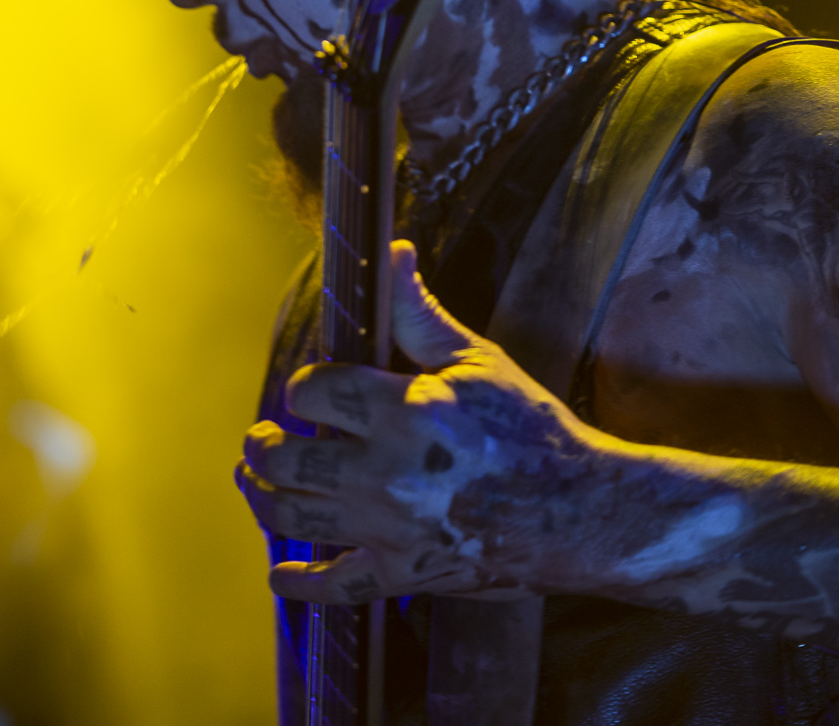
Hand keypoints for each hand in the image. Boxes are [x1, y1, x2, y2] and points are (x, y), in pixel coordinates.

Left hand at [237, 241, 607, 604]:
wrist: (584, 512)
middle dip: (263, 445)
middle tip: (262, 438)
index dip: (306, 387)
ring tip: (254, 482)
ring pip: (295, 518)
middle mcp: (389, 473)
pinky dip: (301, 584)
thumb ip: (418, 313)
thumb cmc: (532, 430)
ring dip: (261, 499)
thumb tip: (392, 252)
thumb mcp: (477, 361)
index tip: (313, 391)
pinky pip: (336, 587)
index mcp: (406, 411)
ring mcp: (393, 529)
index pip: (314, 391)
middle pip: (286, 460)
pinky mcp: (406, 574)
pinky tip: (283, 574)